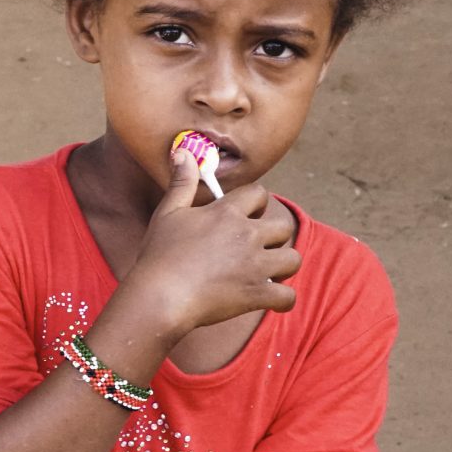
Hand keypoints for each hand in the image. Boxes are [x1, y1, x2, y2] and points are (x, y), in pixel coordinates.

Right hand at [129, 149, 301, 333]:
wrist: (159, 296)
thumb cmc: (159, 255)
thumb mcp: (167, 213)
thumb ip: (181, 182)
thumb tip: (183, 152)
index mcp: (227, 213)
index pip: (259, 193)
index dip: (256, 203)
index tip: (247, 214)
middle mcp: (247, 235)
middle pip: (283, 226)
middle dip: (274, 235)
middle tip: (258, 246)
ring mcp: (255, 266)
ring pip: (292, 259)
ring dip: (283, 265)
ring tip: (269, 272)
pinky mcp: (256, 294)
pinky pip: (287, 296)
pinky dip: (282, 299)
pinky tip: (271, 299)